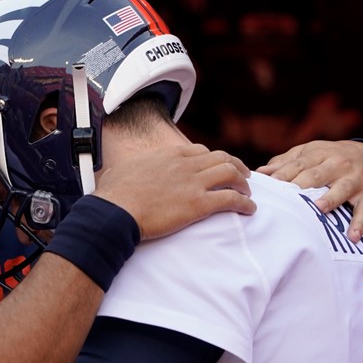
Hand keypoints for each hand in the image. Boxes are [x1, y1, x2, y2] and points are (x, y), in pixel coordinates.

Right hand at [94, 144, 254, 240]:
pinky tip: (249, 209)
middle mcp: (184, 164)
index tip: (217, 166)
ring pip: (230, 174)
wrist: (115, 212)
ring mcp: (193, 183)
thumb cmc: (112, 196)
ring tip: (248, 192)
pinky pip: (231, 199)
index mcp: (168, 155)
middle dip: (236, 166)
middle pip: (220, 158)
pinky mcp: (198, 204)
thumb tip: (113, 174)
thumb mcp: (120, 172)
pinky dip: (244, 203)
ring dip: (243, 182)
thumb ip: (127, 170)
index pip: (199, 151)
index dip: (213, 158)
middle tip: (243, 175)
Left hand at [255, 140, 362, 242]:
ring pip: (341, 189)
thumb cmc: (333, 157)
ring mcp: (355, 180)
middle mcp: (337, 165)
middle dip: (302, 185)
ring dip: (330, 199)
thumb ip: (286, 162)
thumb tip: (258, 173)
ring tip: (319, 209)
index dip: (283, 175)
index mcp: (319, 155)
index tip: (269, 186)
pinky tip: (352, 236)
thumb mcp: (312, 153)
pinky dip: (360, 223)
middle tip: (287, 199)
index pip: (298, 165)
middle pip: (316, 176)